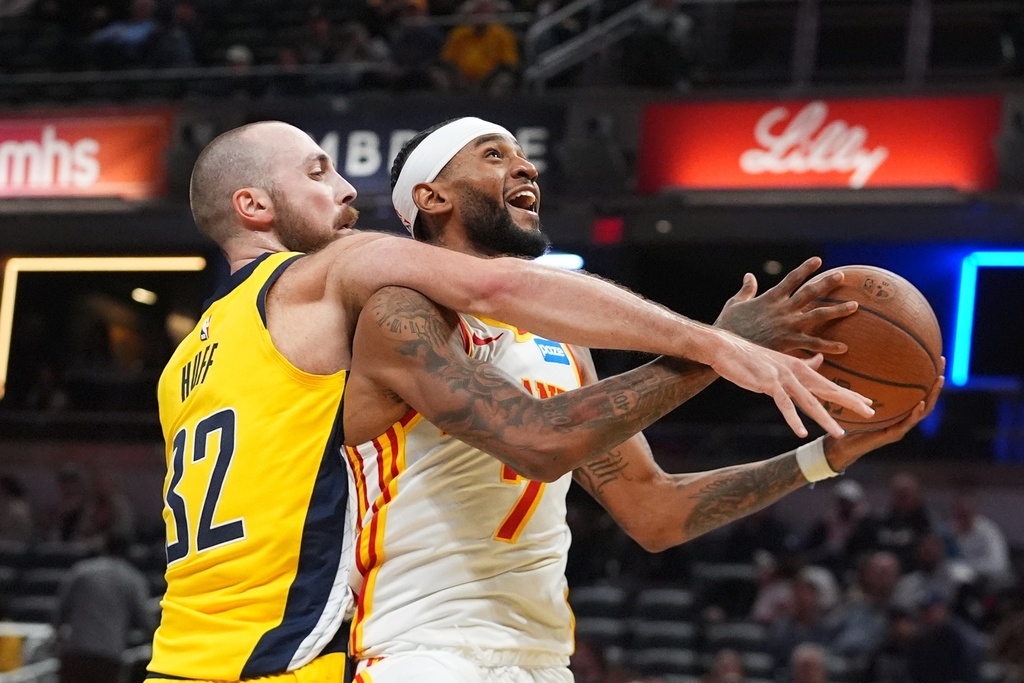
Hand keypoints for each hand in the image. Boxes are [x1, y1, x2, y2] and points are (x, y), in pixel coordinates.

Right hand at [707, 330, 874, 438]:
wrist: (725, 348)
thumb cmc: (748, 356)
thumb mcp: (778, 361)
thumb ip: (799, 364)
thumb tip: (818, 361)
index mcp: (799, 367)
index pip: (829, 383)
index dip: (849, 394)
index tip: (868, 403)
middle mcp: (795, 372)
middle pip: (827, 390)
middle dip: (849, 402)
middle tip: (871, 413)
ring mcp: (782, 377)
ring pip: (809, 401)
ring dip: (825, 419)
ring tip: (839, 434)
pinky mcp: (768, 384)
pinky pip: (784, 405)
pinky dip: (793, 419)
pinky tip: (801, 433)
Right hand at [714, 256, 857, 353]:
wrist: (727, 345)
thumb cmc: (728, 325)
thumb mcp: (735, 303)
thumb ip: (746, 290)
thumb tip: (749, 276)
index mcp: (770, 298)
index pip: (792, 278)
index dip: (806, 268)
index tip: (818, 260)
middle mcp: (782, 309)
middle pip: (809, 292)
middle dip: (827, 283)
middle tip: (842, 275)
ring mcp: (787, 325)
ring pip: (818, 315)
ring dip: (837, 310)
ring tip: (854, 305)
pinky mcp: (788, 342)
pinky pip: (813, 344)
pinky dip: (828, 346)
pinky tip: (844, 347)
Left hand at [823, 359, 944, 469]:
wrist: (842, 445)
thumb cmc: (849, 421)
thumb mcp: (859, 399)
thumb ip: (864, 386)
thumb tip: (861, 361)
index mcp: (899, 411)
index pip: (919, 392)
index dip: (928, 377)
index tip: (935, 358)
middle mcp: (903, 419)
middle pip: (926, 399)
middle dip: (936, 382)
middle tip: (942, 362)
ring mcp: (900, 428)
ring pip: (923, 411)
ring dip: (932, 396)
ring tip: (939, 380)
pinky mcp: (893, 435)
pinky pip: (907, 423)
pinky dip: (915, 413)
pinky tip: (919, 403)